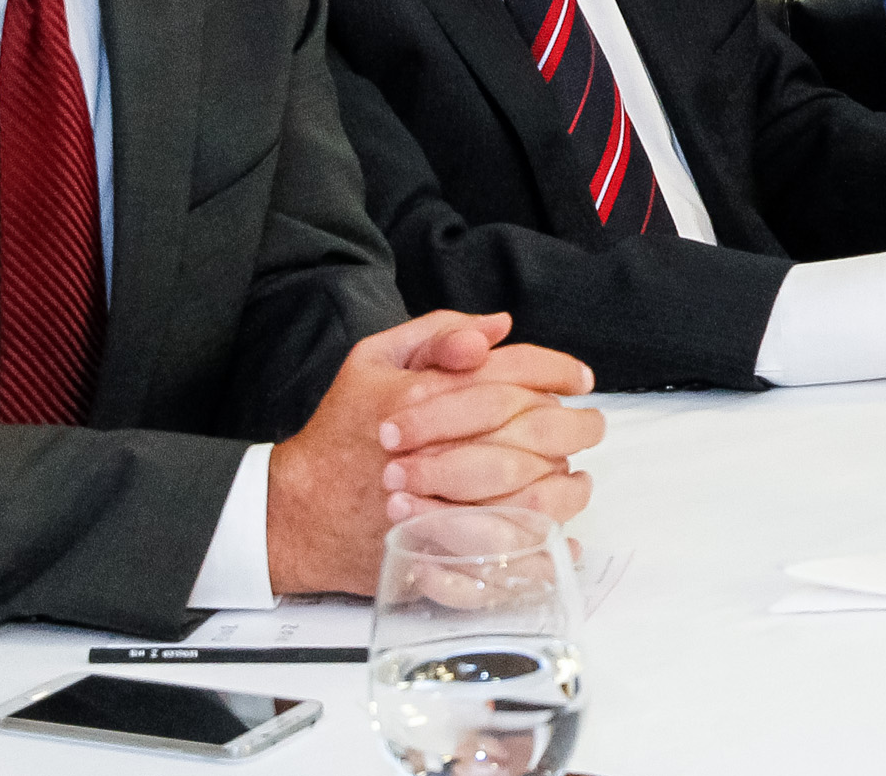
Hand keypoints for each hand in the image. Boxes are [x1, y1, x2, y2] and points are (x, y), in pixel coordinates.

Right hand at [266, 311, 602, 596]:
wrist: (295, 512)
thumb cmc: (339, 432)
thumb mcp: (373, 360)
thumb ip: (437, 333)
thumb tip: (499, 326)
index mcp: (423, 397)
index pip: (514, 373)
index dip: (559, 370)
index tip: (580, 379)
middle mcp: (436, 450)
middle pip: (535, 432)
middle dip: (577, 427)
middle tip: (590, 427)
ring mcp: (439, 507)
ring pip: (533, 497)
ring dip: (567, 488)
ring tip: (576, 481)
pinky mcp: (440, 555)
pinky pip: (506, 558)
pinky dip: (542, 551)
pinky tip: (558, 542)